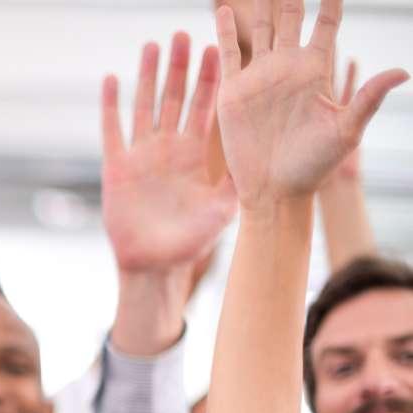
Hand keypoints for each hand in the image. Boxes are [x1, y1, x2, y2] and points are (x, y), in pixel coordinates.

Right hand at [102, 34, 236, 273]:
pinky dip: (111, 105)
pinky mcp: (116, 167)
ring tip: (154, 45)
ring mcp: (142, 155)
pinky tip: (112, 79)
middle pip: (176, 97)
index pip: (205, 106)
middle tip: (185, 34)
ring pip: (146, 105)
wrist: (153, 265)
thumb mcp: (223, 208)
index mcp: (196, 153)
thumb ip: (239, 180)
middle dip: (181, 66)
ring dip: (149, 76)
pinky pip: (113, 129)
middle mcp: (169, 148)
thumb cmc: (190, 242)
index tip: (218, 46)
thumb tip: (266, 154)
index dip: (211, 78)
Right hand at [214, 0, 405, 207]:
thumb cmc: (313, 166)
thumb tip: (403, 72)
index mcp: (316, 71)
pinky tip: (223, 9)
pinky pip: (228, 53)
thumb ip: (367, 98)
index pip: (326, 24)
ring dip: (260, 5)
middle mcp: (288, 68)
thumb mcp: (345, 130)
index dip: (331, 1)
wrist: (274, 190)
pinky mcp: (234, 91)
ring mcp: (260, 76)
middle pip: (291, 18)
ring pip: (260, 28)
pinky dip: (224, 31)